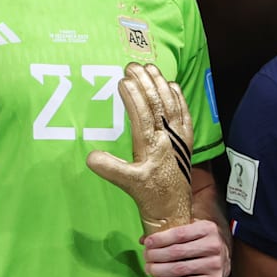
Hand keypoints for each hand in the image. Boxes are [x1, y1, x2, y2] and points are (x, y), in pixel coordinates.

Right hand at [86, 62, 193, 234]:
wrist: (173, 210)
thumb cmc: (149, 196)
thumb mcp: (127, 184)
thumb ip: (110, 169)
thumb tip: (89, 157)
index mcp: (151, 147)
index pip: (142, 116)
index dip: (133, 97)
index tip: (123, 80)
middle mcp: (167, 139)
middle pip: (157, 105)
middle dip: (145, 83)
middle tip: (133, 66)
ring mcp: (179, 139)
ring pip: (171, 105)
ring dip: (160, 85)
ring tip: (150, 68)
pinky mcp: (186, 141)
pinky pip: (185, 114)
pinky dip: (179, 98)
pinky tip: (172, 85)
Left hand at [144, 217, 230, 276]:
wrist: (226, 255)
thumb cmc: (205, 240)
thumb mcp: (193, 229)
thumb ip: (172, 232)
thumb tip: (144, 239)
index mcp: (207, 229)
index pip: (179, 234)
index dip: (160, 239)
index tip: (147, 243)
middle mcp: (213, 245)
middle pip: (177, 252)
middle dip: (156, 256)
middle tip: (146, 258)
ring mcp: (214, 264)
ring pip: (180, 269)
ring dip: (160, 270)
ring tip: (150, 269)